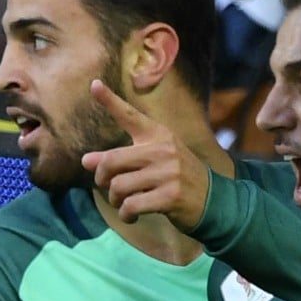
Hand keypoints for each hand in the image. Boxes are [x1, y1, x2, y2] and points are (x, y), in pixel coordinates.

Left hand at [80, 79, 209, 229]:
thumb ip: (122, 159)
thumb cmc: (177, 179)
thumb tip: (86, 161)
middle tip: (106, 186)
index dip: (110, 100)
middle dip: (101, 178)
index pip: (130, 116)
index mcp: (159, 135)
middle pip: (111, 161)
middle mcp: (163, 149)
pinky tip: (132, 215)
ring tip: (123, 203)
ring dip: (115, 200)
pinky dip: (126, 214)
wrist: (214, 200)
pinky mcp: (170, 196)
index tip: (93, 84)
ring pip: (118, 186)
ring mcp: (168, 173)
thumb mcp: (154, 162)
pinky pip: (131, 205)